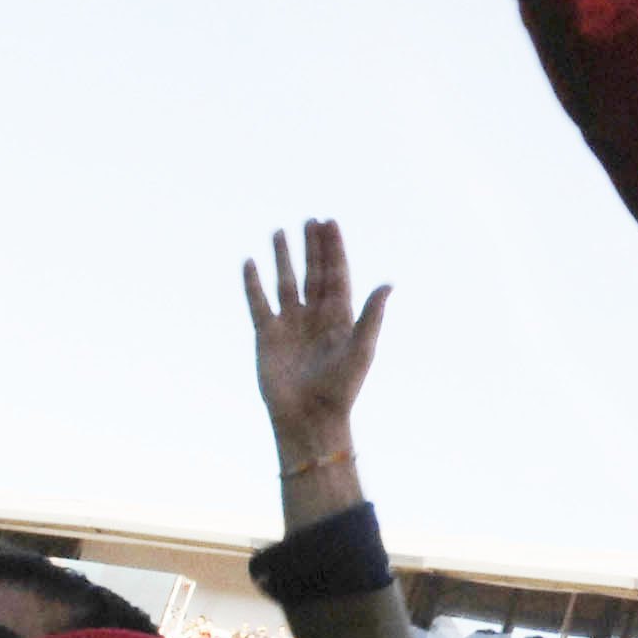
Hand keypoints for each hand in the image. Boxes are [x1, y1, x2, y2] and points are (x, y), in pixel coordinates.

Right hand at [243, 220, 391, 468]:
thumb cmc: (340, 388)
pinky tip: (250, 262)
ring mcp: (290, 325)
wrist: (308, 418)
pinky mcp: (267, 336)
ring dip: (283, 258)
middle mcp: (315, 317)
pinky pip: (259, 303)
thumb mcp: (361, 350)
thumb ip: (371, 315)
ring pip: (286, 283)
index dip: (333, 249)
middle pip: (313, 273)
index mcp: (340, 318)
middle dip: (311, 247)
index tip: (330, 223)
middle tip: (309, 219)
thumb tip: (387, 283)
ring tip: (279, 232)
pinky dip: (253, 284)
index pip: (336, 275)